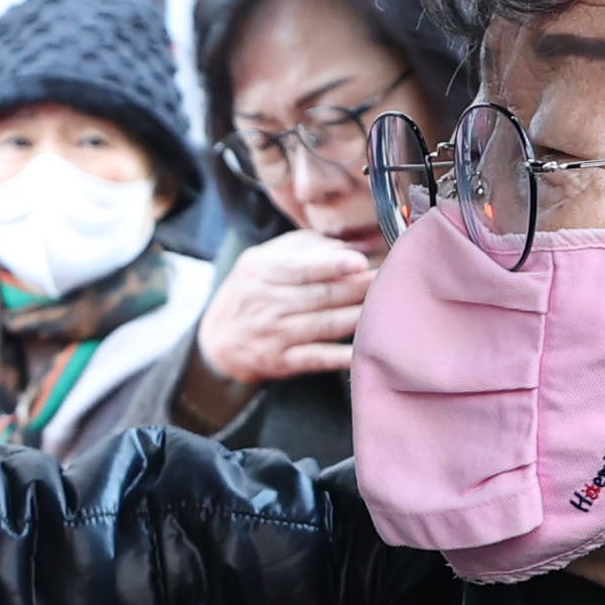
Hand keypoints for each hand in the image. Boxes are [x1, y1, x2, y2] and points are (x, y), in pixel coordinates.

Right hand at [193, 229, 374, 392]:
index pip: (301, 267)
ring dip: (358, 316)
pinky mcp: (282, 361)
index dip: (333, 265)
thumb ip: (306, 248)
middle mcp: (267, 302)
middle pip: (321, 294)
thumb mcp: (263, 260)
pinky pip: (316, 358)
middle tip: (389, 279)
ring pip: (324, 324)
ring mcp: (274, 333)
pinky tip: (361, 351)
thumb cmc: (249, 293)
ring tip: (388, 306)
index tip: (360, 262)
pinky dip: (339, 356)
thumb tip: (354, 244)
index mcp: (262, 271)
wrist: (215, 341)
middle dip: (358, 287)